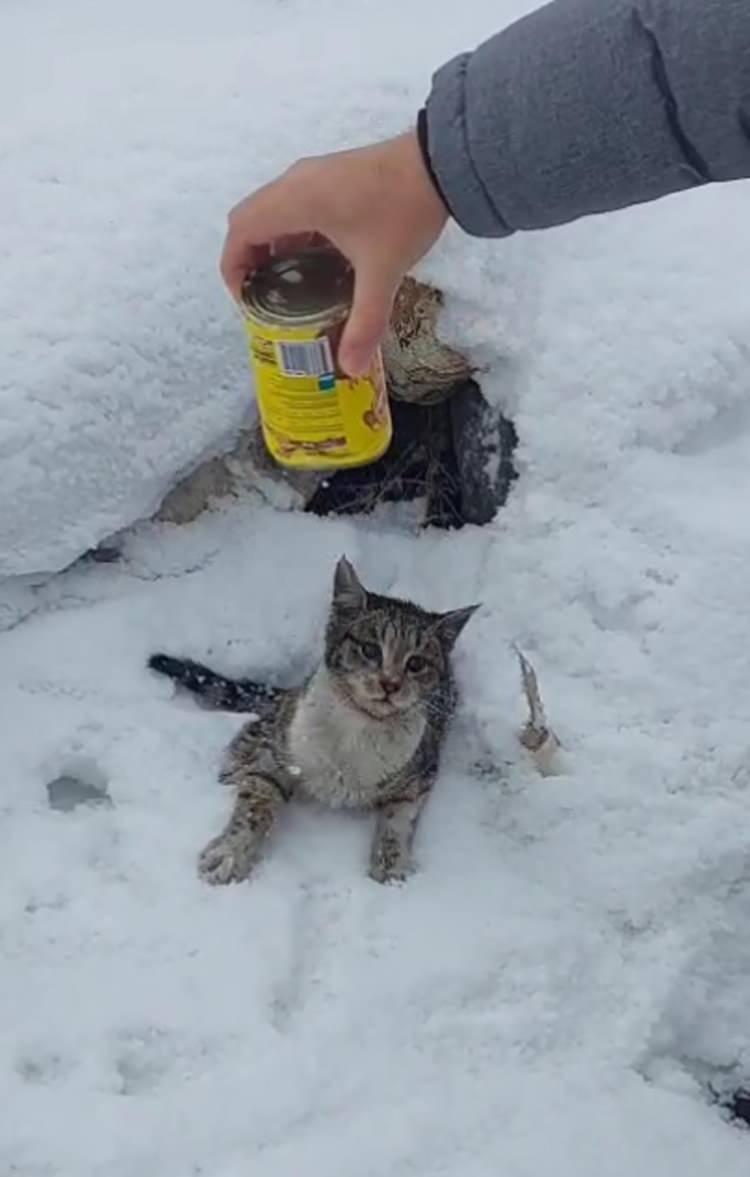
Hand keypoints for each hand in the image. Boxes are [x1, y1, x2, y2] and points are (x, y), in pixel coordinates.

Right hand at [220, 131, 448, 376]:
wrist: (441, 162)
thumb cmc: (403, 212)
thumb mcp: (382, 273)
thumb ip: (365, 323)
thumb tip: (352, 369)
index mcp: (295, 201)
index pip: (240, 231)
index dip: (233, 268)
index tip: (247, 300)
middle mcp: (294, 182)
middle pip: (248, 219)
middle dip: (248, 259)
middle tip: (266, 297)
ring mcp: (312, 174)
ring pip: (270, 209)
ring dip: (270, 244)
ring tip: (289, 285)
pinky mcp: (330, 174)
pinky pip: (293, 203)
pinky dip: (290, 231)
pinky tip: (317, 260)